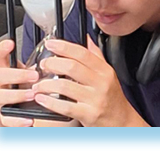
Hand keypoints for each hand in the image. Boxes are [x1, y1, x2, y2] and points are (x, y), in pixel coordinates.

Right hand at [0, 40, 38, 126]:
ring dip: (17, 95)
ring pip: (1, 96)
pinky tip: (29, 118)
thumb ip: (41, 66)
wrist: (16, 111)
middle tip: (34, 76)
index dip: (3, 49)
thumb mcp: (30, 74)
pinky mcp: (2, 117)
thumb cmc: (26, 89)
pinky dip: (18, 120)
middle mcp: (1, 84)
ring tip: (32, 95)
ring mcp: (0, 100)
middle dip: (18, 75)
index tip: (11, 43)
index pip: (0, 56)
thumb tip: (63, 55)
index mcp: (8, 70)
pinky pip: (6, 118)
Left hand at [32, 35, 149, 126]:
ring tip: (38, 84)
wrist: (121, 121)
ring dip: (46, 84)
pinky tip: (42, 98)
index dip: (64, 47)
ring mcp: (95, 99)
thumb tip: (86, 38)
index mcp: (104, 70)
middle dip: (53, 63)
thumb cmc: (112, 97)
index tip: (51, 44)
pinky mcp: (88, 114)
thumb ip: (96, 55)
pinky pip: (65, 106)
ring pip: (65, 86)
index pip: (83, 53)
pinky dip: (50, 102)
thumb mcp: (108, 73)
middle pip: (72, 67)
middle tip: (43, 64)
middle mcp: (101, 83)